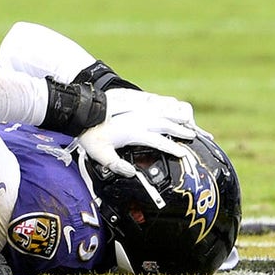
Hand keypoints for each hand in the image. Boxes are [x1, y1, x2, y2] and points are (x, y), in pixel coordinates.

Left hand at [76, 88, 196, 176]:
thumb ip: (116, 165)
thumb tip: (131, 173)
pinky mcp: (132, 102)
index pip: (158, 141)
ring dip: (177, 115)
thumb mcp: (100, 154)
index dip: (172, 148)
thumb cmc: (89, 135)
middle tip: (194, 135)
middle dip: (181, 130)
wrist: (80, 113)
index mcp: (133, 132)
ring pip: (162, 110)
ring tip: (189, 120)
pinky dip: (167, 103)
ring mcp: (135, 109)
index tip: (183, 153)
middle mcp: (137, 119)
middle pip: (165, 124)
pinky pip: (155, 101)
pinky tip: (174, 104)